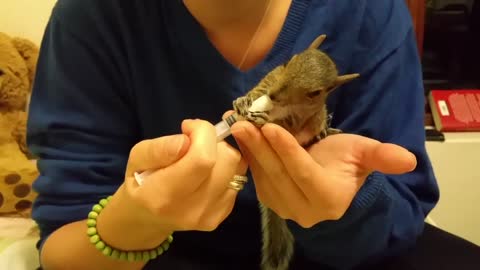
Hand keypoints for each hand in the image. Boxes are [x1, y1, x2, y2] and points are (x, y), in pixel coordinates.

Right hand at [122, 119, 246, 231]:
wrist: (147, 218)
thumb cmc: (140, 182)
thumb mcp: (136, 158)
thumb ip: (159, 148)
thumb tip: (187, 141)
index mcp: (165, 195)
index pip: (202, 158)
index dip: (203, 133)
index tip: (188, 128)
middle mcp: (192, 210)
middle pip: (227, 160)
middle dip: (214, 141)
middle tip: (194, 143)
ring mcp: (210, 215)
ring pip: (237, 167)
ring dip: (222, 154)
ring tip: (200, 157)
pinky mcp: (222, 216)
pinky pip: (238, 179)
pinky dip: (226, 169)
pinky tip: (207, 173)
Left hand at [231, 120, 415, 227]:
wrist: (332, 180)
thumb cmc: (347, 163)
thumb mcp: (363, 154)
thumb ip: (382, 157)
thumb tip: (409, 160)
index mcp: (329, 198)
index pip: (305, 174)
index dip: (288, 152)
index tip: (270, 128)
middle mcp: (305, 209)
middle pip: (279, 176)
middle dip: (260, 148)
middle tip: (243, 123)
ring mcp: (284, 207)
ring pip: (264, 178)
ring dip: (249, 151)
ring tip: (237, 126)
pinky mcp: (270, 200)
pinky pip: (256, 178)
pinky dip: (247, 156)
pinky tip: (239, 137)